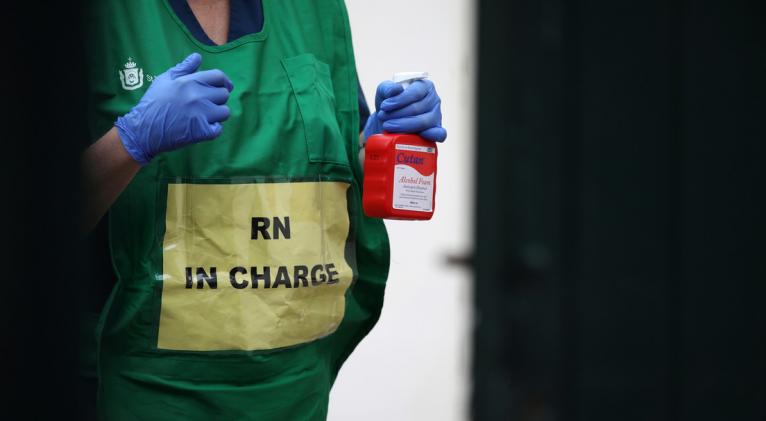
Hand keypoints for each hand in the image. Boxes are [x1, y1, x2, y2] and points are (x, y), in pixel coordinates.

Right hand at [115, 53, 233, 164]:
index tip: (223, 87)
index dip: (224, 82)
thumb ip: (183, 68)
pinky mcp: (201, 131)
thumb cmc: (153, 104)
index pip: (219, 76)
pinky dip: (212, 129)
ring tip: (204, 116)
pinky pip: (218, 129)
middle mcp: (197, 96)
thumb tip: (197, 56)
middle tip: (206, 104)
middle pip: (224, 94)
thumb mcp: (164, 80)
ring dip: (217, 114)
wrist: (142, 130)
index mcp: (189, 82)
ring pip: (225, 112)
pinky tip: (201, 128)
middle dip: (218, 98)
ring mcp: (201, 114)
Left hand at [363, 79, 446, 142]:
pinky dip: (429, 136)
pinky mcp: (438, 131)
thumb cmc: (390, 104)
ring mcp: (437, 116)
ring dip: (403, 125)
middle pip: (417, 108)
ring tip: (388, 126)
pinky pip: (439, 134)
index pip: (415, 92)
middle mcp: (434, 100)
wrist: (389, 122)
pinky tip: (413, 137)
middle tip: (383, 117)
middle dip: (397, 114)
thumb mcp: (384, 92)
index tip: (384, 106)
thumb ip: (387, 88)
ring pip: (423, 122)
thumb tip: (396, 89)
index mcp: (425, 86)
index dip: (399, 100)